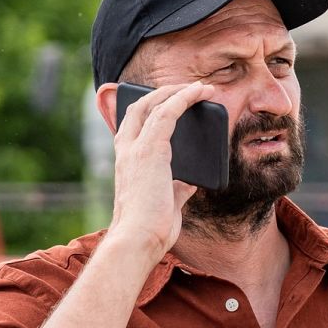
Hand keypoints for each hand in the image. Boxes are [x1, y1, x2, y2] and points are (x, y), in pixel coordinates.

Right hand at [106, 82, 216, 257]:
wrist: (138, 239)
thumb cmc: (150, 229)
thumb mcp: (167, 203)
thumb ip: (176, 188)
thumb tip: (190, 181)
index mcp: (127, 162)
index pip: (134, 125)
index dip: (150, 108)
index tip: (169, 102)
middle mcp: (126, 150)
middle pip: (140, 108)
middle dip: (163, 93)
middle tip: (188, 89)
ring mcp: (135, 148)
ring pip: (154, 105)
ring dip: (178, 91)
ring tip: (201, 87)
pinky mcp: (150, 150)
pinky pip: (167, 113)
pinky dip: (184, 99)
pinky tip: (200, 93)